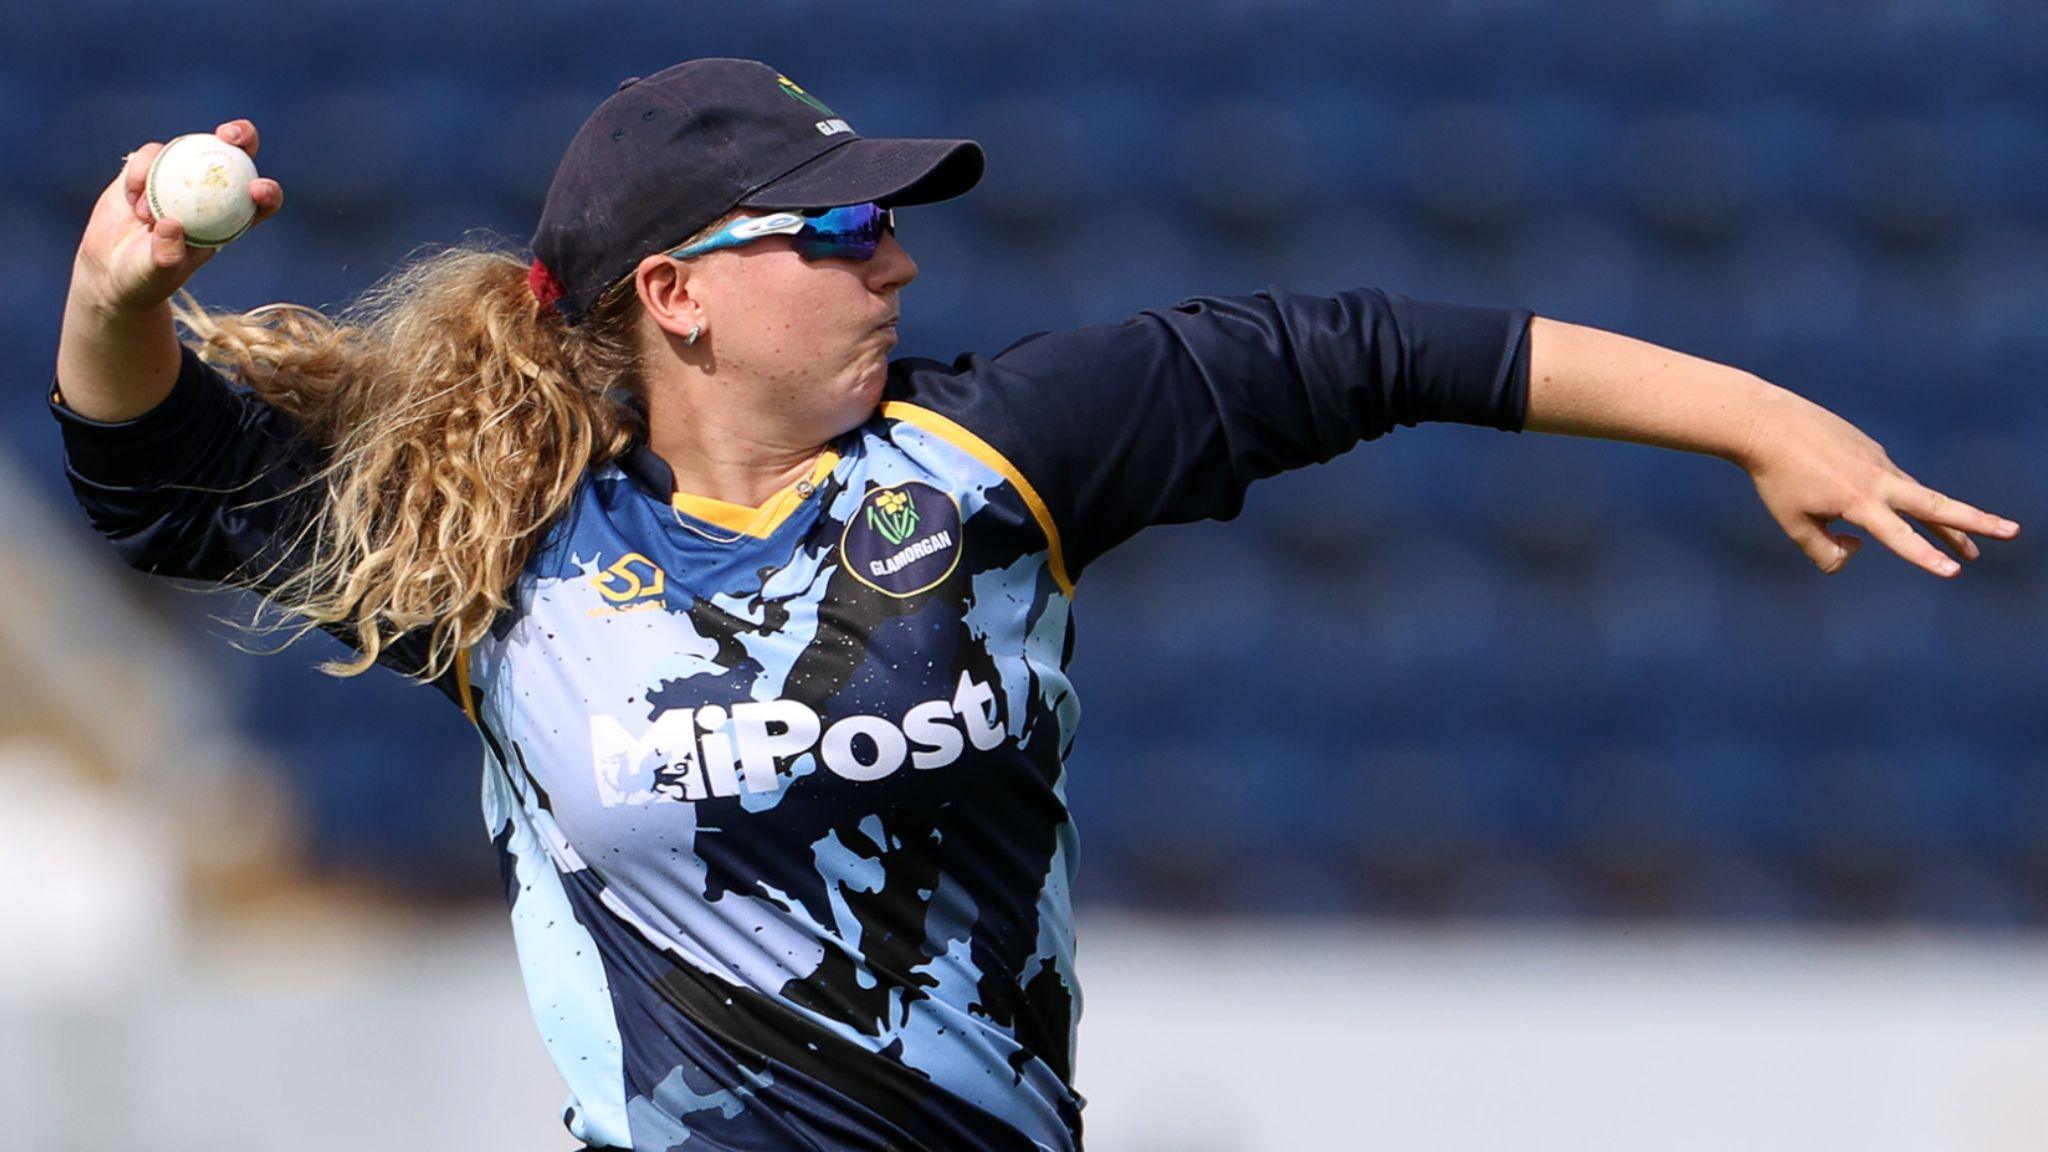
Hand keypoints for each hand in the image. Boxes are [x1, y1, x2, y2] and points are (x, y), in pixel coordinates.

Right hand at [69, 119, 283, 316]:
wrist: (110, 269)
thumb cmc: (143, 278)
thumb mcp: (154, 273)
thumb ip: (165, 255)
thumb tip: (172, 225)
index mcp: (228, 222)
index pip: (260, 202)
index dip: (268, 191)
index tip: (257, 188)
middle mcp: (208, 195)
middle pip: (236, 156)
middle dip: (241, 136)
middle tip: (228, 135)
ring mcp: (178, 178)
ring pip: (187, 149)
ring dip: (166, 169)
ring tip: (144, 214)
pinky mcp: (146, 170)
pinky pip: (148, 157)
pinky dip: (138, 172)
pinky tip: (130, 199)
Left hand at [1736, 385, 2019, 576]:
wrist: (1766, 422)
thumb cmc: (1776, 477)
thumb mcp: (1793, 524)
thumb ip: (1826, 552)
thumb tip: (1857, 550)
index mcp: (1858, 501)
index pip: (1899, 536)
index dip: (1927, 556)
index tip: (1955, 572)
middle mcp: (1877, 479)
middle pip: (1936, 504)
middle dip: (1976, 522)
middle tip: (2013, 533)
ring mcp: (1879, 461)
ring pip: (1919, 496)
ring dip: (1945, 521)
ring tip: (1966, 547)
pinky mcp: (1871, 450)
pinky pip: (1886, 482)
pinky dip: (1889, 498)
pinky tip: (1856, 492)